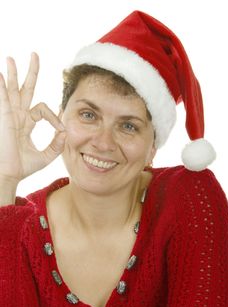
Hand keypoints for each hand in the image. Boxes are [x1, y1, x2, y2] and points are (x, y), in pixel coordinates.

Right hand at [0, 53, 65, 185]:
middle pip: (25, 89)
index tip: (62, 128)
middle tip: (35, 55)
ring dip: (14, 74)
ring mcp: (9, 115)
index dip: (54, 116)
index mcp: (26, 123)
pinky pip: (4, 98)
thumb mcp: (47, 155)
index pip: (42, 109)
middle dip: (30, 73)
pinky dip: (2, 87)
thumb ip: (57, 144)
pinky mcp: (4, 117)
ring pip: (13, 89)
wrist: (10, 175)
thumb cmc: (24, 167)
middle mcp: (17, 116)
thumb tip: (66, 131)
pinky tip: (1, 75)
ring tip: (12, 58)